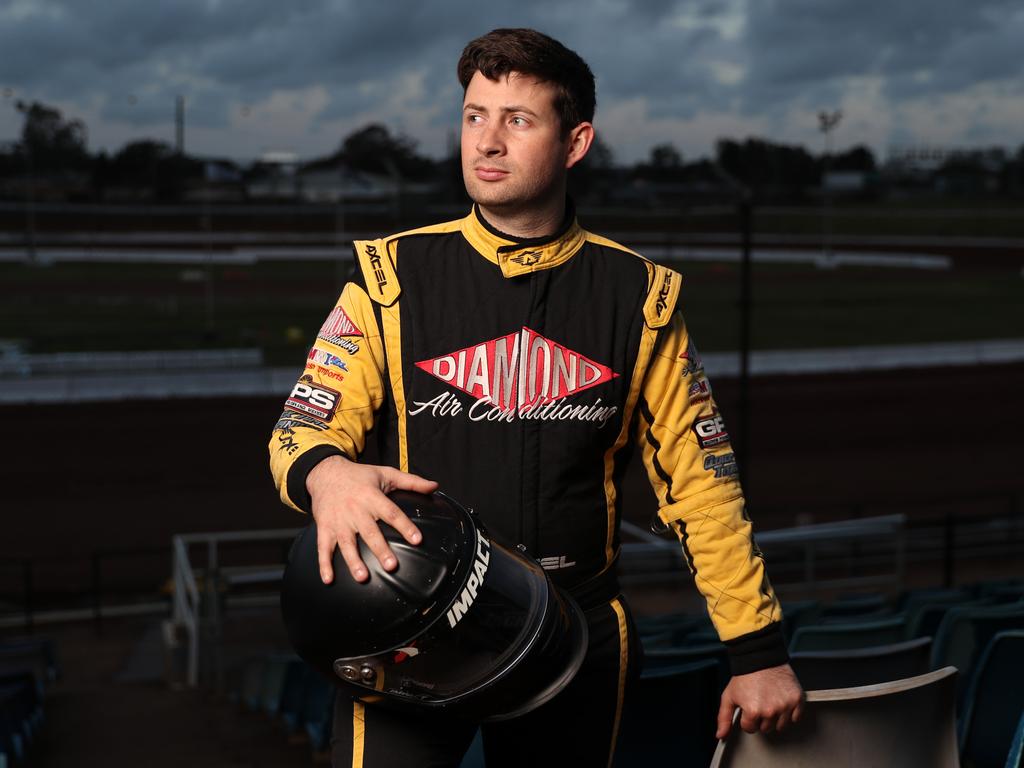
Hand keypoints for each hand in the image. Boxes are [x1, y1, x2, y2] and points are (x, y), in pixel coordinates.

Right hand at [306, 455, 437, 583]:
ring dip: (353, 561)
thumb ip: (411, 481)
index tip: (417, 540)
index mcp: (372, 497)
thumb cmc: (359, 475)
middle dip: (380, 549)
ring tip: (363, 577)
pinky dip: (324, 564)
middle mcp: (355, 510)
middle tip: (392, 566)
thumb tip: (435, 486)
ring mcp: (338, 521)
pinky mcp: (324, 527)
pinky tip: (328, 579)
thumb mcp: (386, 473)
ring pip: (347, 543)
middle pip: (370, 532)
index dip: (405, 526)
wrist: (325, 473)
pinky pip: (323, 547)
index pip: (392, 513)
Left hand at [716, 663, 804, 738]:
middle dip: (761, 718)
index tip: (748, 707)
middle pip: (766, 728)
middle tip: (759, 702)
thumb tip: (720, 736)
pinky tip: (782, 702)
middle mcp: (771, 711)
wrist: (761, 657)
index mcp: (753, 711)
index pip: (750, 728)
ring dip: (775, 717)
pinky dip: (790, 713)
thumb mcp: (729, 696)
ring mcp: (785, 705)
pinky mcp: (797, 699)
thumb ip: (724, 718)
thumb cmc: (744, 676)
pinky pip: (796, 718)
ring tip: (770, 701)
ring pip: (781, 726)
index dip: (747, 718)